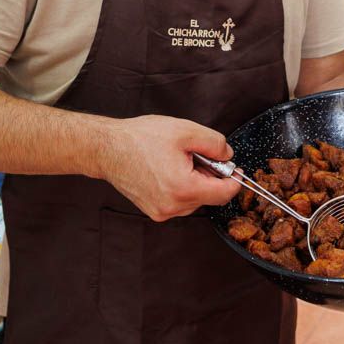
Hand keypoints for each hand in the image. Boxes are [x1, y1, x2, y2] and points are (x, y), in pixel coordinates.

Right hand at [97, 115, 241, 220]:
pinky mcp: (154, 211)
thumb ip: (215, 143)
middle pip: (210, 197)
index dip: (235, 179)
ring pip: (195, 200)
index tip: (236, 169)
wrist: (107, 148)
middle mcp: (172, 206)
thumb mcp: (185, 131)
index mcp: (183, 188)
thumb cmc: (140, 138)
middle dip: (211, 176)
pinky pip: (180, 202)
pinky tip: (169, 170)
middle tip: (198, 155)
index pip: (224, 194)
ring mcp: (161, 212)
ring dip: (196, 183)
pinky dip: (182, 188)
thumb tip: (228, 156)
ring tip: (179, 161)